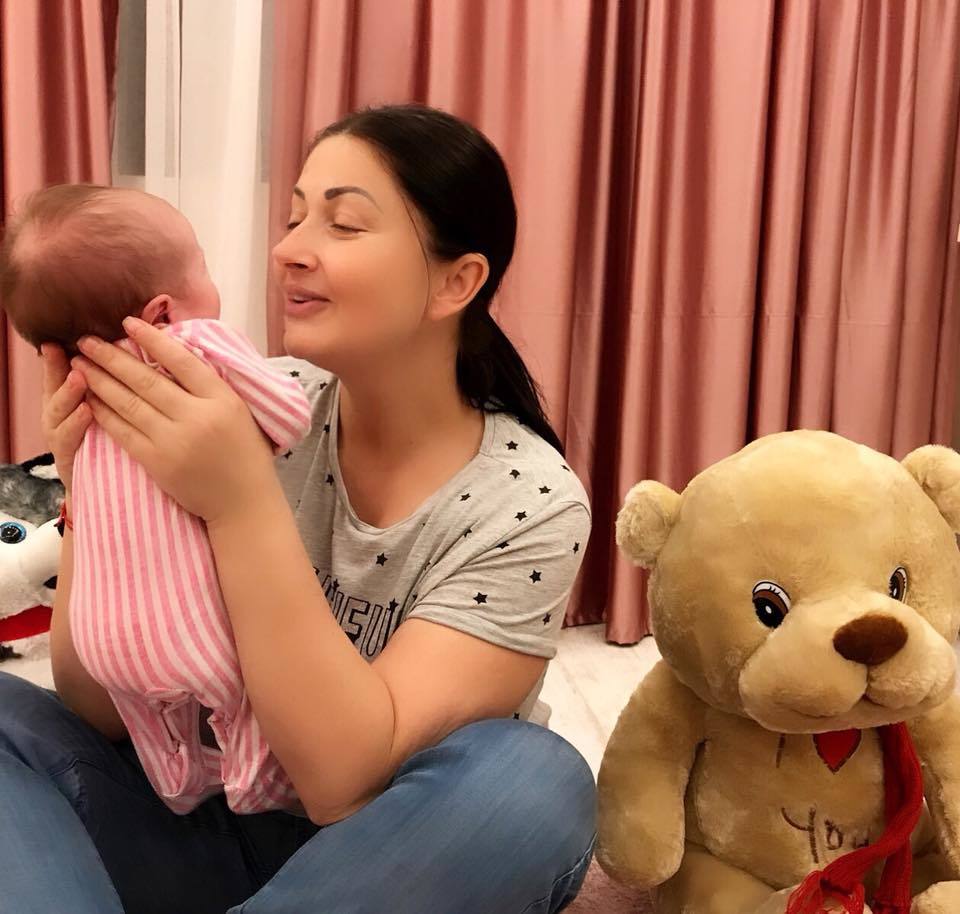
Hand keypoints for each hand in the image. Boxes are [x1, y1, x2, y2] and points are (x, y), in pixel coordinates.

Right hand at [40, 344, 92, 493]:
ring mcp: (59, 434)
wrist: (98, 483)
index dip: (57, 357)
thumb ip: (106, 380)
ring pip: (59, 410)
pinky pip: (69, 438)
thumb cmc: (105, 436)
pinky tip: (87, 411)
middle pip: (55, 387)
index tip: (57, 339)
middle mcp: (57, 413)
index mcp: (65, 397)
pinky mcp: (67, 456)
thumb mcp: (103, 404)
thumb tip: (124, 349)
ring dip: (69, 393)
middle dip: (60, 369)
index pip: (59, 372)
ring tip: (79, 378)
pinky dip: (76, 423)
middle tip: (73, 353)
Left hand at [68, 317, 274, 523]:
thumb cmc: (245, 454)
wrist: (243, 502)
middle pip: (147, 380)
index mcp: (222, 399)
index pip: (182, 360)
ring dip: (100, 381)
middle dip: (112, 357)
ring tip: (79, 363)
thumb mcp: (240, 411)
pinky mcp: (158, 462)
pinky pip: (123, 432)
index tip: (128, 322)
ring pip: (129, 403)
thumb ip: (212, 386)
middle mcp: (197, 417)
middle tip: (86, 339)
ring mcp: (175, 441)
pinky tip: (88, 398)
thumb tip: (177, 354)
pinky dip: (104, 413)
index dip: (152, 339)